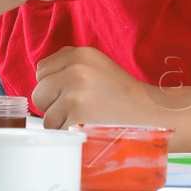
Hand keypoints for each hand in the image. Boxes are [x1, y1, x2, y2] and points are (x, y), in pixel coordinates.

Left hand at [31, 46, 162, 128]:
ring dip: (62, 123)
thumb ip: (69, 64)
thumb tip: (41, 74)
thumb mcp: (98, 66)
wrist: (152, 116)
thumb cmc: (123, 95)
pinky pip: (57, 132)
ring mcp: (75, 96)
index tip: (71, 92)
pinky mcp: (76, 120)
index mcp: (81, 55)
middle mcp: (76, 71)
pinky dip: (69, 135)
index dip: (53, 85)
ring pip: (46, 117)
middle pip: (39, 93)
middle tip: (79, 109)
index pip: (42, 70)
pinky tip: (88, 129)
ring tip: (87, 120)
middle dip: (53, 105)